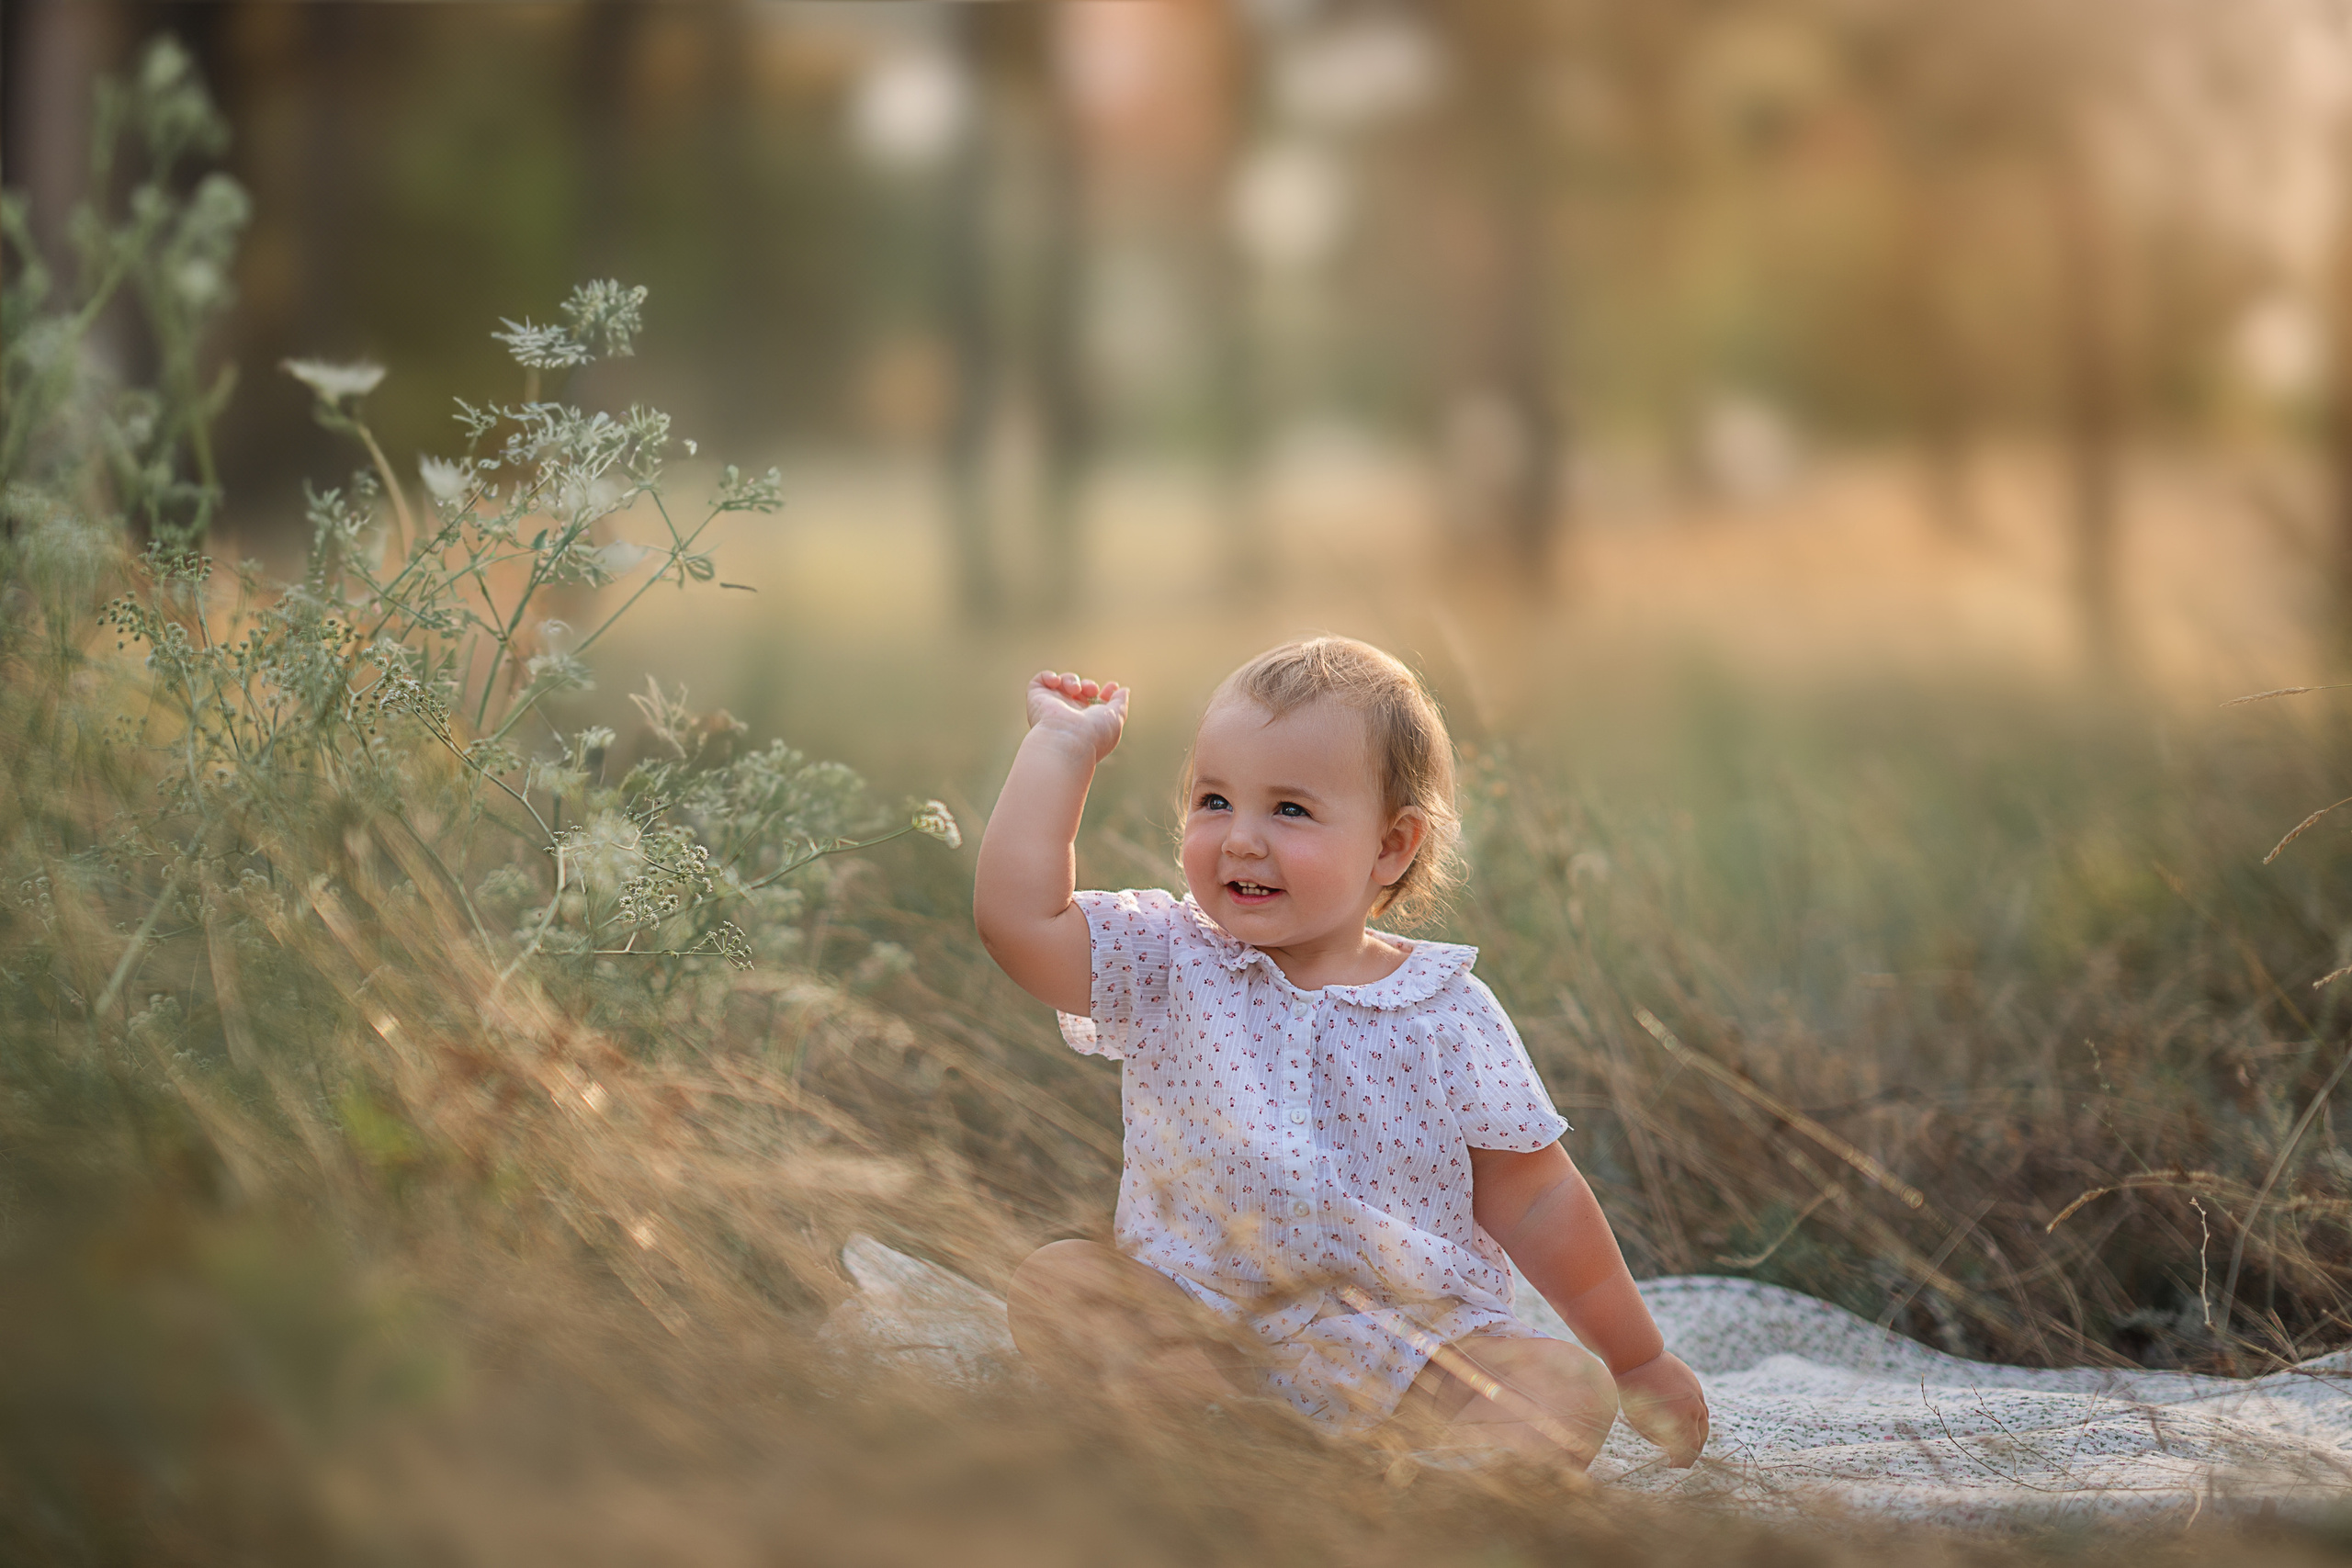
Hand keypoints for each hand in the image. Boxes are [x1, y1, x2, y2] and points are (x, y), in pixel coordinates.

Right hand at [1026, 671, 1127, 763]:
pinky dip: (1048, 676)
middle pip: (1078, 691)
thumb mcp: (1115, 717)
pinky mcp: (1036, 700)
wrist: (1067, 740)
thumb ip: (1120, 703)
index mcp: (1086, 722)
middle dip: (1088, 684)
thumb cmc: (1093, 733)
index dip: (1103, 692)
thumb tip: (1122, 690)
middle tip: (1092, 690)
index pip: (1093, 702)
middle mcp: (1067, 715)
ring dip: (1071, 680)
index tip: (1111, 687)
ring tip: (1076, 690)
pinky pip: (1039, 681)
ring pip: (1061, 683)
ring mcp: (1051, 707)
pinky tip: (1056, 682)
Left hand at [1612, 1350, 1707, 1466]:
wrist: (1638, 1356)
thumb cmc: (1634, 1390)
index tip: (1673, 1466)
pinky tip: (1684, 1422)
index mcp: (1682, 1421)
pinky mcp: (1695, 1385)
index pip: (1690, 1451)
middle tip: (1680, 1458)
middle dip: (1691, 1452)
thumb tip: (1669, 1450)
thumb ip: (1658, 1438)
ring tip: (1684, 1442)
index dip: (1682, 1462)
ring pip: (1704, 1423)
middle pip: (1700, 1439)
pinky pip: (1700, 1406)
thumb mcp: (1640, 1421)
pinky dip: (1695, 1418)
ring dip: (1696, 1435)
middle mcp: (1694, 1409)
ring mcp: (1697, 1395)